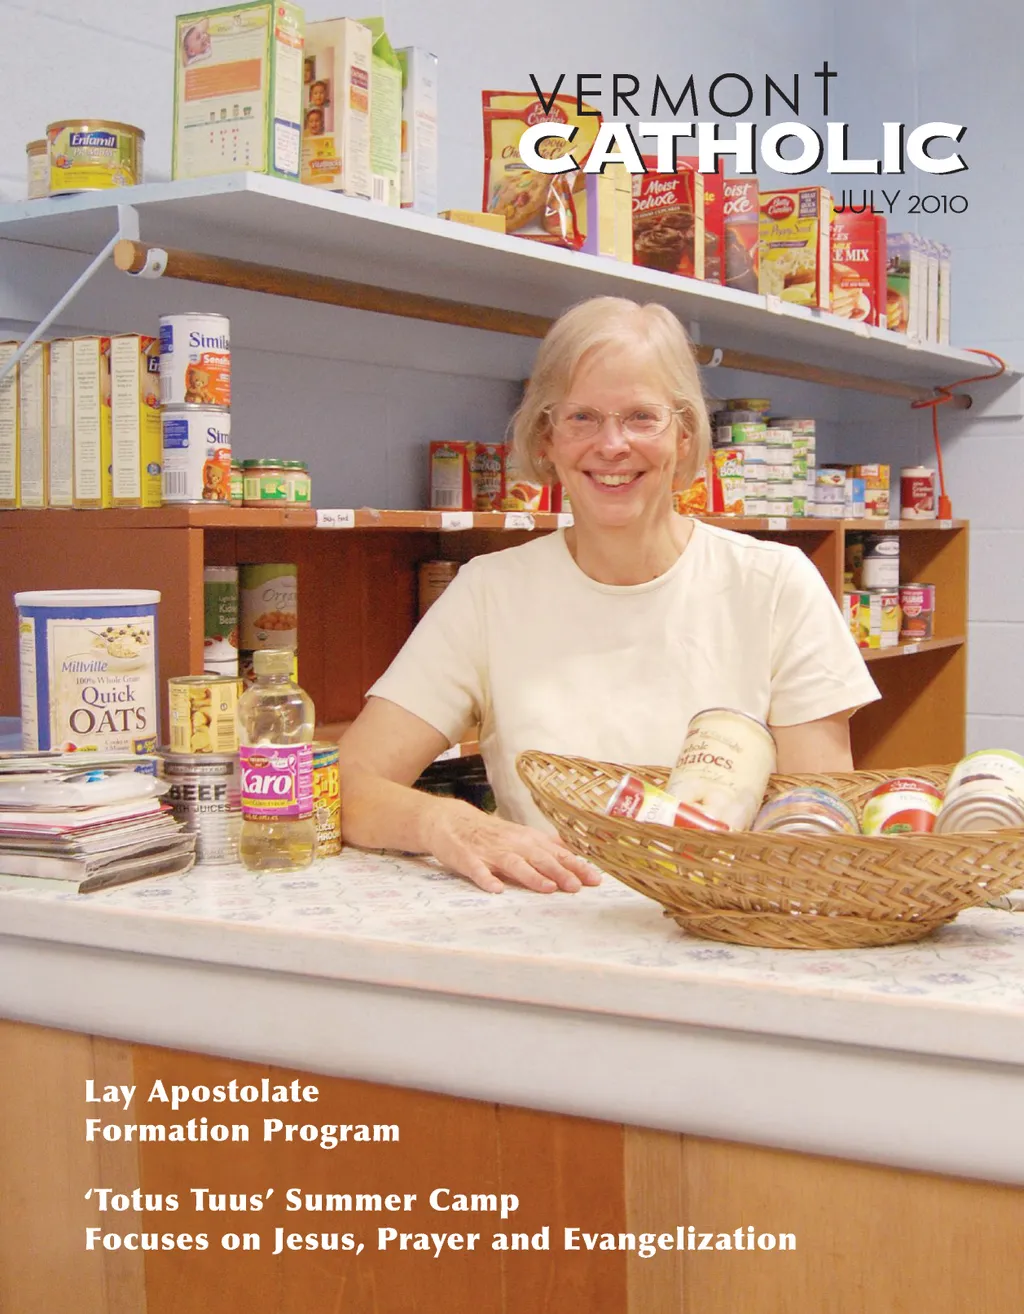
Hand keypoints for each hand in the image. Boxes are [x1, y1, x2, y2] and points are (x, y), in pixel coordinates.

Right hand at [426, 804, 601, 894]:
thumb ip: (546, 845)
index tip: (595, 879)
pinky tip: (496, 889)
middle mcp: (512, 843)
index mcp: (527, 839)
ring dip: (531, 875)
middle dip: (559, 872)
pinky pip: (477, 869)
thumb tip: (575, 853)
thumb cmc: (490, 833)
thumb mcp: (521, 835)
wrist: (450, 820)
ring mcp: (489, 851)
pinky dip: (486, 879)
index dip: (576, 866)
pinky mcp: (466, 858)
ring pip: (513, 863)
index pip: (557, 853)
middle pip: (539, 857)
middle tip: (577, 887)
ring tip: (548, 888)